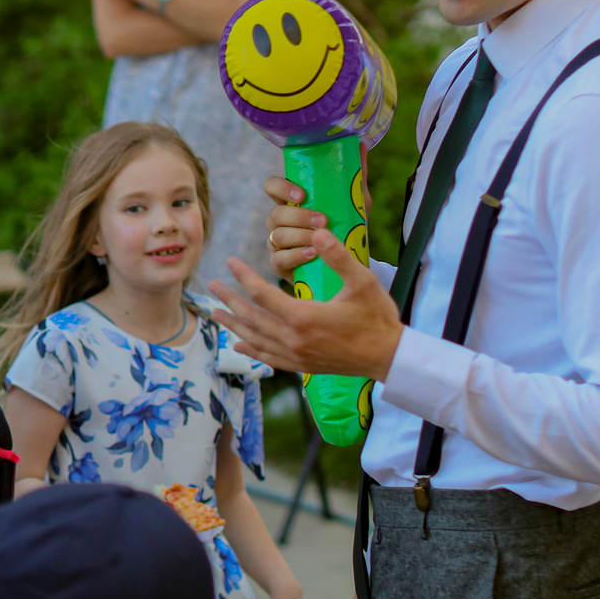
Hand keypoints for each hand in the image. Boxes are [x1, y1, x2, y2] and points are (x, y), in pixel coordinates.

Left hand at [204, 183, 405, 381]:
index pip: (263, 294)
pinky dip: (251, 349)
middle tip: (211, 286)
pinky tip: (238, 344)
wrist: (388, 357)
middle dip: (229, 300)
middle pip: (252, 317)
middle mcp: (294, 339)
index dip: (244, 277)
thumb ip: (338, 257)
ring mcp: (297, 355)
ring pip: (256, 338)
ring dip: (234, 324)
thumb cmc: (377, 317)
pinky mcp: (302, 365)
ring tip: (215, 313)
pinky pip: (269, 357)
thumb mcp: (362, 281)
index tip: (230, 261)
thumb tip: (318, 233)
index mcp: (304, 317)